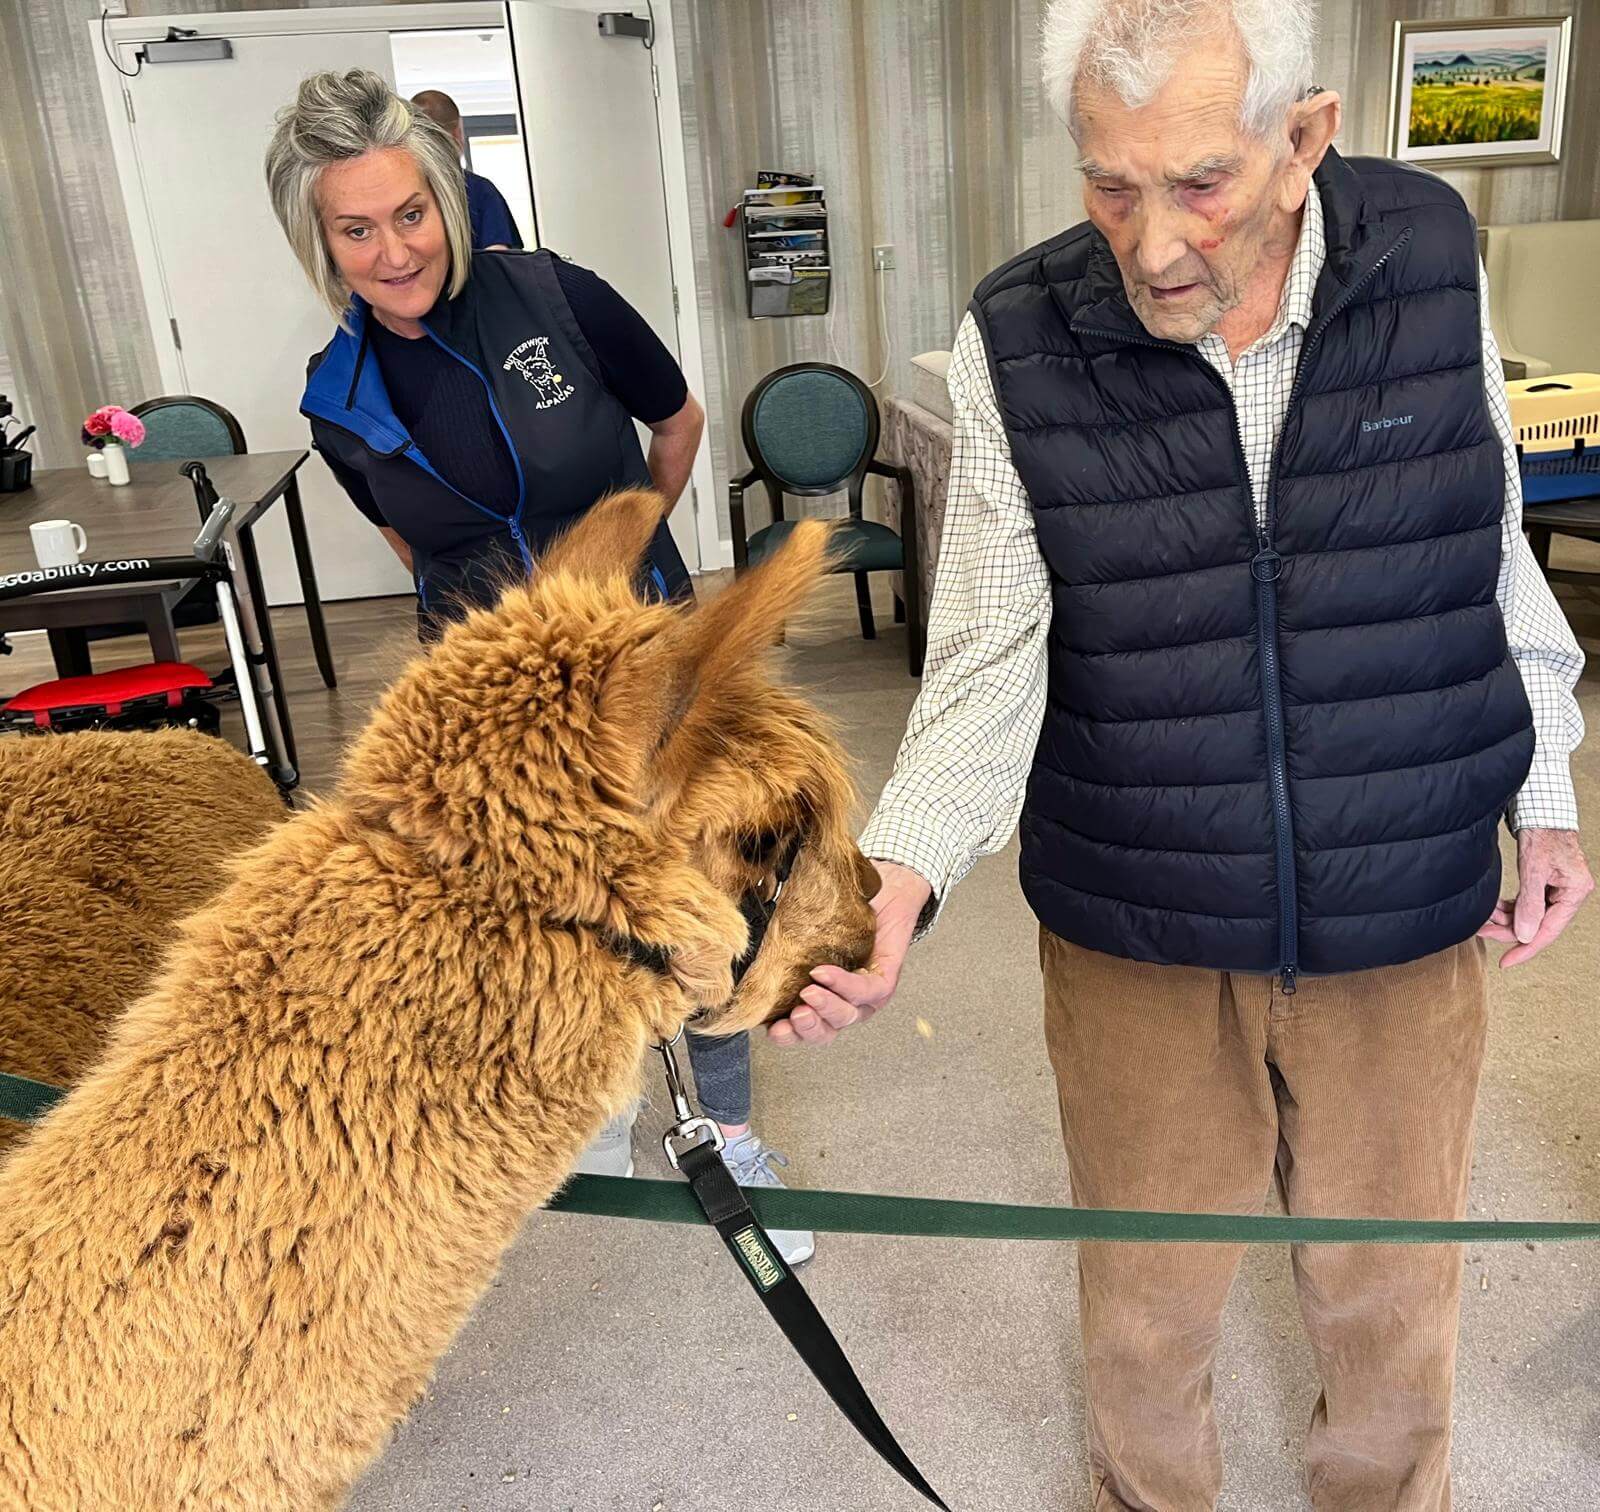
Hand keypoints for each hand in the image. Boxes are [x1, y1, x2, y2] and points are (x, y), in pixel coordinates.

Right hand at [767, 861, 932, 1047]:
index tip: (770, 1030)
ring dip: (825, 1008)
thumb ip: (779, 944)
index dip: (787, 1035)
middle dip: (807, 1028)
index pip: (802, 1028)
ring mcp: (866, 996)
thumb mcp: (803, 930)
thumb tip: (743, 945)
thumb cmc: (842, 910)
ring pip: (846, 1016)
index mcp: (821, 998)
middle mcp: (843, 1002)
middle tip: (794, 1014)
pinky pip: (865, 991)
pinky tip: (825, 973)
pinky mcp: (885, 981)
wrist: (883, 888)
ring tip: (808, 992)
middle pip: (825, 1031)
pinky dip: (844, 985)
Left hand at [1478, 828, 1593, 966]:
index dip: (1526, 948)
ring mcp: (1557, 888)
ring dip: (1506, 918)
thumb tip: (1523, 935)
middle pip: (1538, 924)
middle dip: (1508, 929)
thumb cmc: (1542, 832)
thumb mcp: (1533, 868)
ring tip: (1483, 917)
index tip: (1505, 962)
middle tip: (1481, 931)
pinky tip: (1493, 909)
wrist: (1540, 809)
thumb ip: (1529, 903)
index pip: (1549, 930)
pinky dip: (1509, 907)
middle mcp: (1569, 893)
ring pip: (1530, 914)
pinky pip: (1526, 903)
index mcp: (1575, 892)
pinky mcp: (1544, 883)